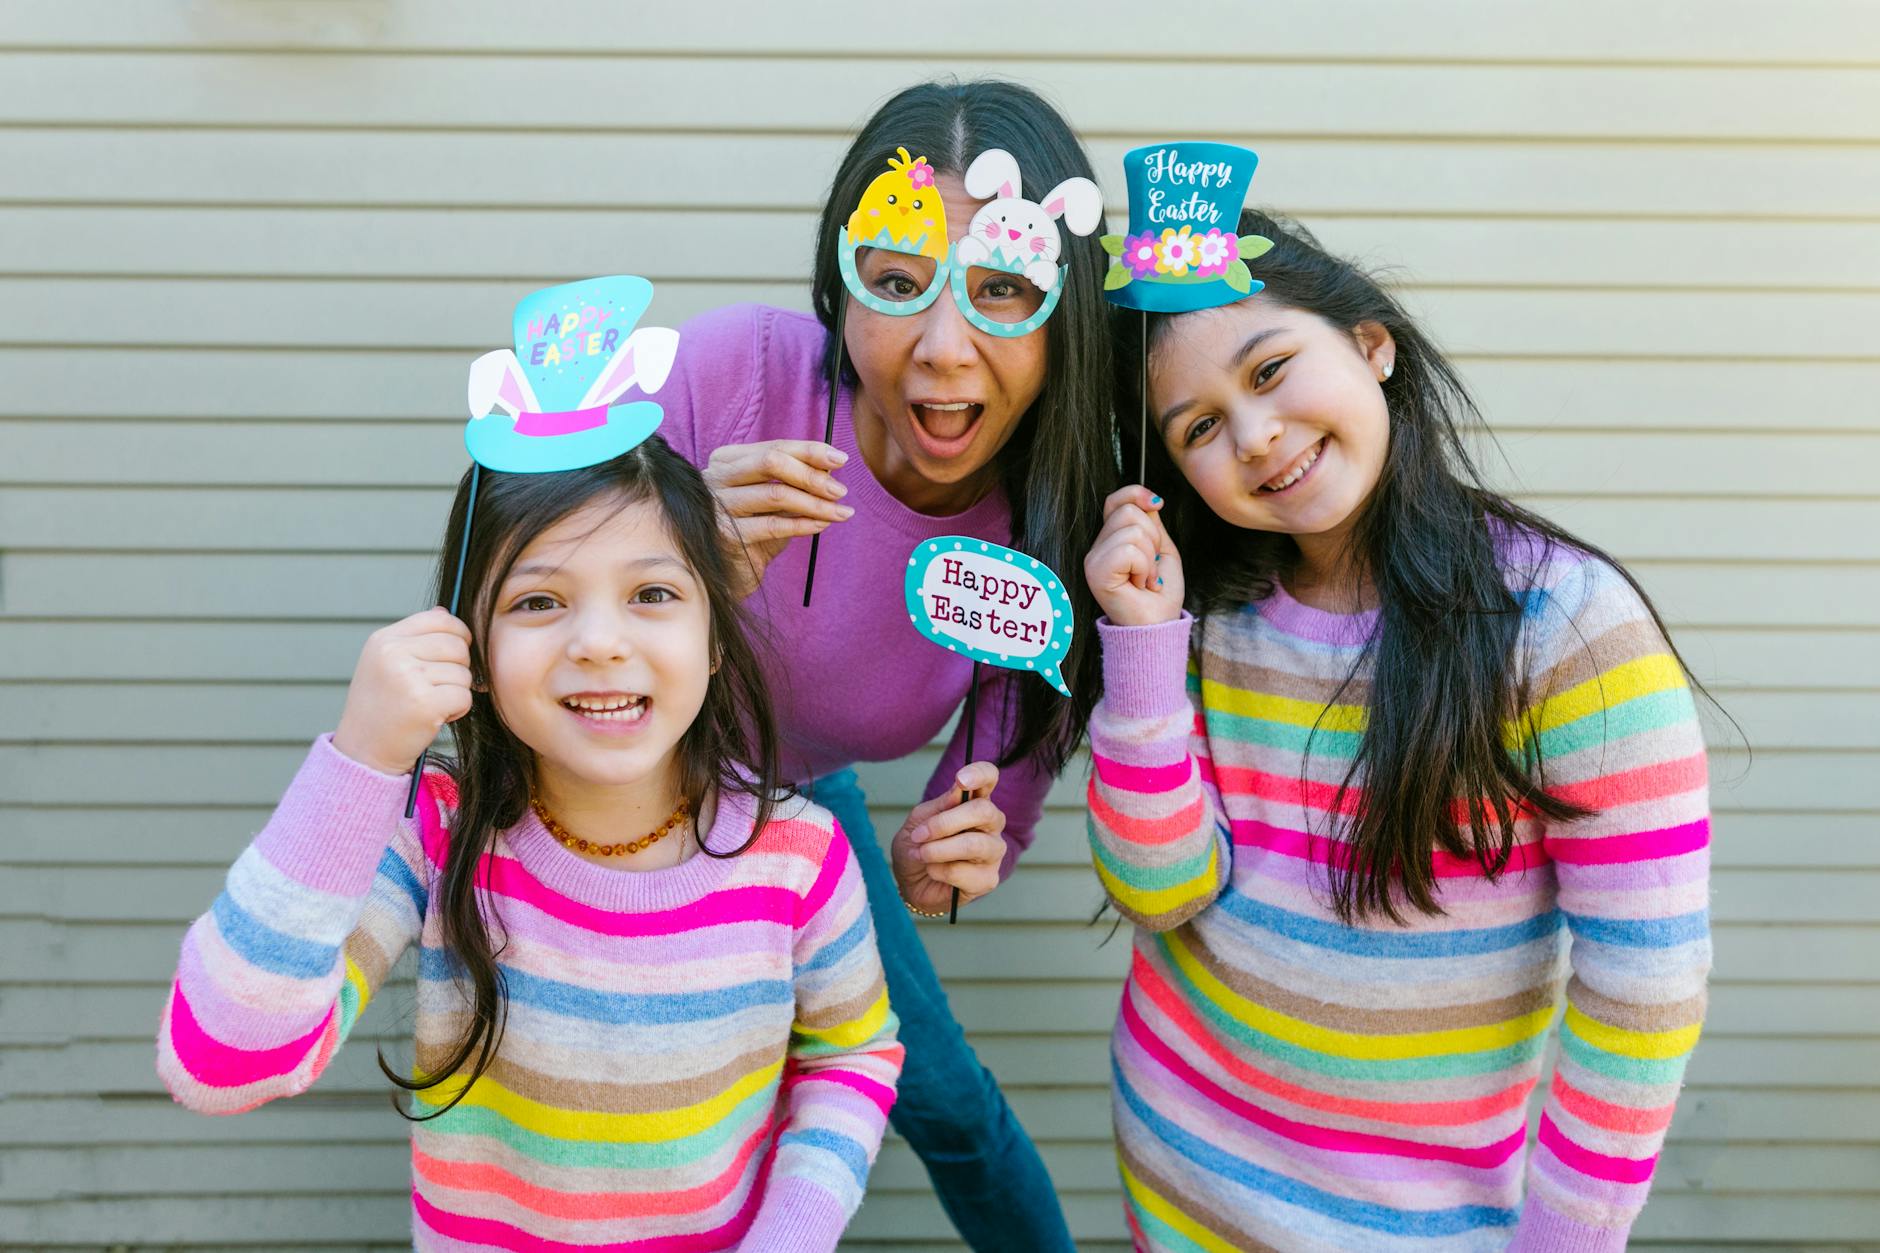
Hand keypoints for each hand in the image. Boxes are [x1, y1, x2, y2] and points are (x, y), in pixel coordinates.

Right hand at [332, 607, 473, 775]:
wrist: (364, 751)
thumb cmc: (381, 707)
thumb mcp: (386, 663)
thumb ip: (415, 637)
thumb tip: (444, 612)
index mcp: (385, 640)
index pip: (441, 619)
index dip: (458, 635)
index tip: (454, 654)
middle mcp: (393, 654)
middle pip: (458, 646)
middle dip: (458, 668)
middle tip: (438, 688)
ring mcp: (408, 678)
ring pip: (464, 674)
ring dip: (455, 692)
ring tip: (430, 704)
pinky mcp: (424, 704)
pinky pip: (464, 696)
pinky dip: (457, 710)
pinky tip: (435, 717)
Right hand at [703, 440, 854, 597]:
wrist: (730, 572)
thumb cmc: (755, 529)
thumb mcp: (774, 499)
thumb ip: (796, 479)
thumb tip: (831, 464)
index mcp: (728, 460)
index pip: (775, 447)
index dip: (810, 451)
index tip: (841, 459)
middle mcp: (717, 477)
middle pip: (771, 463)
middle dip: (812, 476)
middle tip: (840, 491)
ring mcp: (719, 505)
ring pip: (776, 494)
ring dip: (815, 503)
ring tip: (841, 512)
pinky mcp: (728, 535)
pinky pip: (774, 525)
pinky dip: (803, 524)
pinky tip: (822, 525)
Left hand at [890, 761, 1006, 915]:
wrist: (910, 884)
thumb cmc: (917, 847)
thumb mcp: (918, 822)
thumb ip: (939, 807)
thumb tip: (958, 790)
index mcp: (974, 803)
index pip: (989, 778)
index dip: (980, 774)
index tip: (961, 779)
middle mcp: (990, 825)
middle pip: (984, 811)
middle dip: (946, 823)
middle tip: (920, 835)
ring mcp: (993, 852)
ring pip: (974, 844)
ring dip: (939, 850)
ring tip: (921, 855)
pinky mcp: (988, 879)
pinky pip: (964, 871)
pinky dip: (939, 870)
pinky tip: (932, 871)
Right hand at [1084, 485, 1183, 626]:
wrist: (1158, 626)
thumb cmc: (1159, 593)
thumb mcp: (1162, 548)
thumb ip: (1151, 522)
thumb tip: (1149, 499)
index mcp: (1111, 539)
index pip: (1117, 499)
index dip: (1138, 494)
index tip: (1157, 503)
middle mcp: (1097, 547)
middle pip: (1129, 512)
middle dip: (1153, 538)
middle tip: (1151, 567)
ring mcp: (1093, 559)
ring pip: (1133, 531)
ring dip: (1151, 558)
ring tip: (1146, 578)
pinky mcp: (1096, 572)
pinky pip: (1129, 551)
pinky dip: (1144, 568)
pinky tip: (1139, 585)